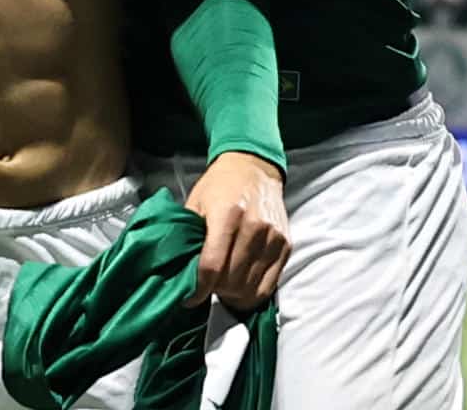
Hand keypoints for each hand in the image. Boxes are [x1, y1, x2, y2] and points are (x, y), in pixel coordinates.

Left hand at [185, 151, 290, 309]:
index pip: (212, 266)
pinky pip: (270, 285)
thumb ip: (189, 236)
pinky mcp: (285, 245)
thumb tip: (180, 271)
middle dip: (215, 292)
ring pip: (251, 288)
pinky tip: (240, 287)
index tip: (190, 298)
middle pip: (232, 280)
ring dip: (233, 296)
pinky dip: (252, 293)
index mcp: (227, 214)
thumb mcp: (196, 203)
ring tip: (222, 288)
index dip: (198, 289)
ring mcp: (273, 237)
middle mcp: (254, 227)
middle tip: (206, 289)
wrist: (254, 167)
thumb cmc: (219, 185)